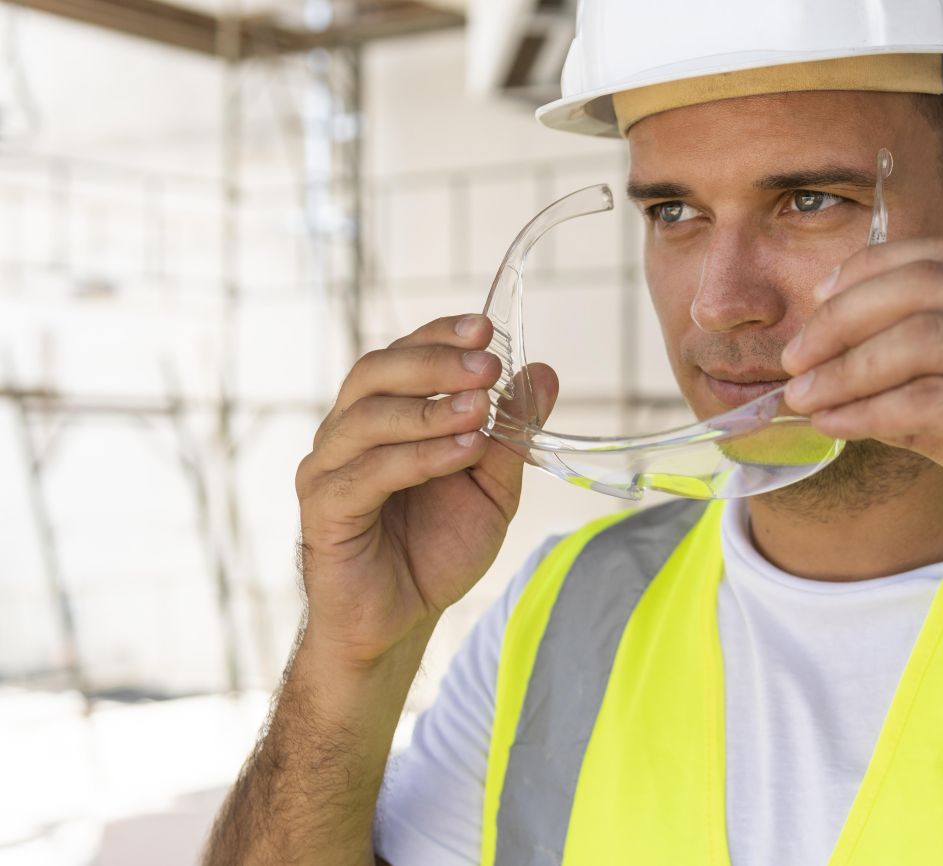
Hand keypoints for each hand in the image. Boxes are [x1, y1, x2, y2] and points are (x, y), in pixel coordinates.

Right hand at [294, 314, 556, 666]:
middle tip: (486, 366)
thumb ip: (512, 430)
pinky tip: (462, 453)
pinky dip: (419, 457)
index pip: (402, 355)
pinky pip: (368, 472)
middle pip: (376, 373)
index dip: (439, 335)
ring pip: (368, 417)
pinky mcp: (324, 509)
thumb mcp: (492, 483)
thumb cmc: (438, 547)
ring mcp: (328, 468)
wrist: (402, 619)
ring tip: (480, 410)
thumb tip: (543, 371)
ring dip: (429, 409)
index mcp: (381, 415)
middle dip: (435, 363)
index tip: (484, 327)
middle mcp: (346, 432)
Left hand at [781, 237, 942, 601]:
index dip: (868, 272)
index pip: (939, 257)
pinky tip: (838, 425)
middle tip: (796, 356)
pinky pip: (928, 400)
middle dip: (842, 316)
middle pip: (920, 285)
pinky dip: (869, 411)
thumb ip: (924, 398)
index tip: (818, 301)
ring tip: (805, 394)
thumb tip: (846, 391)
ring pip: (919, 337)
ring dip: (846, 366)